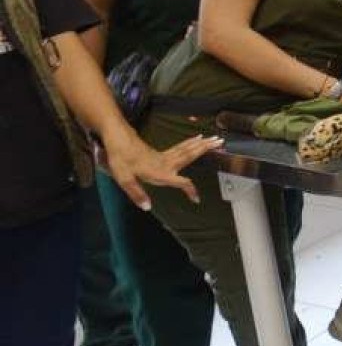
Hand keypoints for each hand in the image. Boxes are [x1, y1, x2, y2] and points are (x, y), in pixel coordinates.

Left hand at [100, 132, 218, 208]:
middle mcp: (166, 163)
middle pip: (191, 155)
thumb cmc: (120, 158)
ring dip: (202, 144)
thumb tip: (148, 207)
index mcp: (160, 172)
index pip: (181, 182)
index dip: (189, 190)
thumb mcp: (124, 179)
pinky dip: (191, 143)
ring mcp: (164, 155)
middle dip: (206, 148)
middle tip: (221, 141)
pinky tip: (195, 139)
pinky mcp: (159, 151)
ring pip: (187, 149)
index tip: (196, 199)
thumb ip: (136, 193)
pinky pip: (181, 146)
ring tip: (214, 139)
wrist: (117, 137)